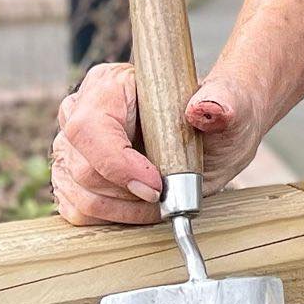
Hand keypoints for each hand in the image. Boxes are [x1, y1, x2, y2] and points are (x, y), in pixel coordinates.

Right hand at [51, 62, 265, 225]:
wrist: (218, 134)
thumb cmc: (219, 113)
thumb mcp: (230, 102)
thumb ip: (222, 98)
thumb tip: (205, 108)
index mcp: (109, 84)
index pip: (91, 128)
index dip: (118, 164)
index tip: (156, 186)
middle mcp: (80, 113)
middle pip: (83, 168)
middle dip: (127, 193)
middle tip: (166, 195)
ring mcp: (73, 148)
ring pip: (79, 194)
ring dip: (123, 210)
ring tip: (160, 200)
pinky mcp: (74, 177)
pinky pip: (78, 210)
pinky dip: (112, 218)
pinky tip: (142, 207)